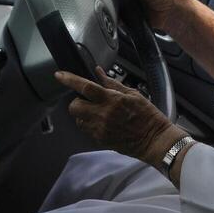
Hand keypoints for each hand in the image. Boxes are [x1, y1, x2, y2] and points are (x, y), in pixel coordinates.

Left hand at [55, 68, 186, 166]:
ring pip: (78, 120)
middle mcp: (103, 115)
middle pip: (74, 106)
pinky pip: (86, 130)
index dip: (69, 80)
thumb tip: (98, 72)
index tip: (59, 75)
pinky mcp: (100, 139)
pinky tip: (103, 122)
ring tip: (98, 113)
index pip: (85, 87)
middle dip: (77, 102)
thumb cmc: (147, 116)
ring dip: (83, 114)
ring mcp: (100, 129)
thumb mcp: (132, 94)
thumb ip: (112, 83)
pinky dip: (90, 124)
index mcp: (112, 100)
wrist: (154, 140)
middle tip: (86, 101)